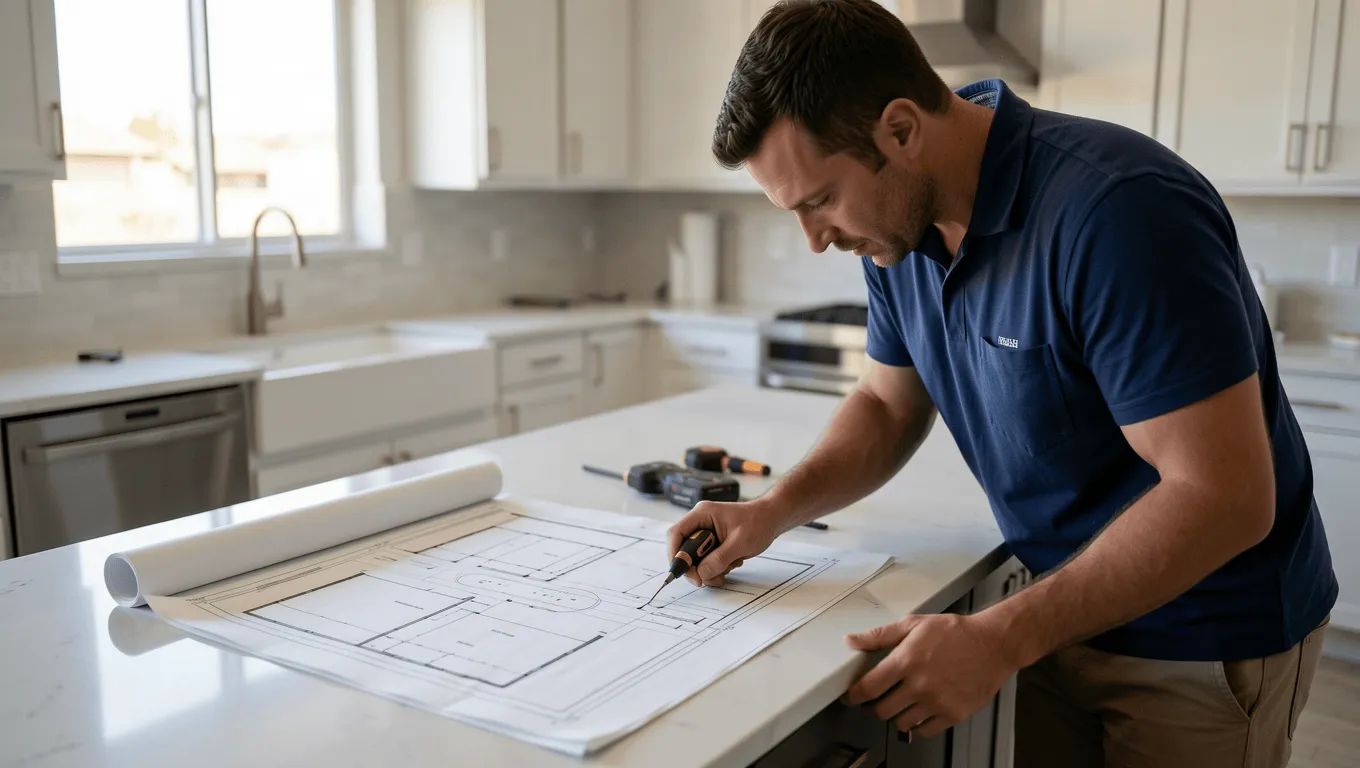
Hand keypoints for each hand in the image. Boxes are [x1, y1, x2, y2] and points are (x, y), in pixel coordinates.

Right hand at [667, 497, 784, 585]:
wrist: (772, 519)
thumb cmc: (758, 522)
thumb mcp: (740, 542)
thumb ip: (719, 559)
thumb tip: (701, 573)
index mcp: (702, 514)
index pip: (676, 533)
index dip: (674, 554)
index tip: (680, 572)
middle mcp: (700, 522)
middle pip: (683, 549)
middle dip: (694, 567)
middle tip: (705, 580)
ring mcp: (706, 533)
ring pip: (695, 558)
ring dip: (708, 569)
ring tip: (728, 568)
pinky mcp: (713, 543)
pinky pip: (706, 560)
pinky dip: (716, 568)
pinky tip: (732, 563)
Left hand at [842, 613, 1017, 739]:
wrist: (993, 644)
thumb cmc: (956, 633)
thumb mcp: (914, 625)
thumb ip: (880, 635)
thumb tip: (852, 641)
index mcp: (907, 660)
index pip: (869, 687)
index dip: (854, 695)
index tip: (851, 697)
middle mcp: (920, 684)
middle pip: (882, 710)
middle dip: (874, 706)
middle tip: (876, 700)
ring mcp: (937, 702)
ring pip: (901, 723)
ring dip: (895, 715)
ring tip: (900, 703)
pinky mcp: (953, 714)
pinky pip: (924, 730)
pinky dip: (917, 725)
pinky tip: (918, 711)